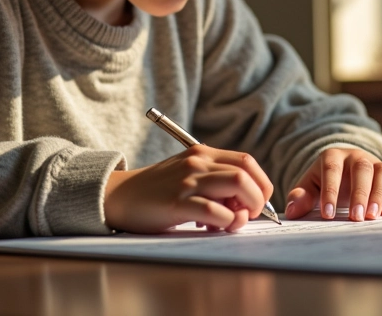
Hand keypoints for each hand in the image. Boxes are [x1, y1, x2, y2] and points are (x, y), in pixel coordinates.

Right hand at [104, 144, 272, 233]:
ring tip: (232, 222)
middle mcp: (197, 162)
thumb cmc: (158, 191)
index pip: (247, 161)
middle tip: (247, 216)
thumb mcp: (188, 175)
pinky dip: (224, 222)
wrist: (120, 196)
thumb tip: (247, 205)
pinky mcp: (176, 202)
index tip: (256, 203)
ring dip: (245, 210)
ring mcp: (187, 181)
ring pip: (236, 185)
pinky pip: (213, 210)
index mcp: (202, 153)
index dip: (261, 184)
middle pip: (246, 173)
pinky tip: (215, 228)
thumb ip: (215, 183)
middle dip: (257, 199)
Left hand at [285, 148, 381, 221]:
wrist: (344, 173)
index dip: (330, 191)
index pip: (332, 169)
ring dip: (379, 194)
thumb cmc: (325, 183)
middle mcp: (356, 156)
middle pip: (361, 168)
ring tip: (373, 216)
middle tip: (356, 217)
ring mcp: (375, 164)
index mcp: (333, 156)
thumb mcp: (310, 187)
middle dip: (359, 193)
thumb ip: (300, 197)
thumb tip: (292, 211)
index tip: (328, 214)